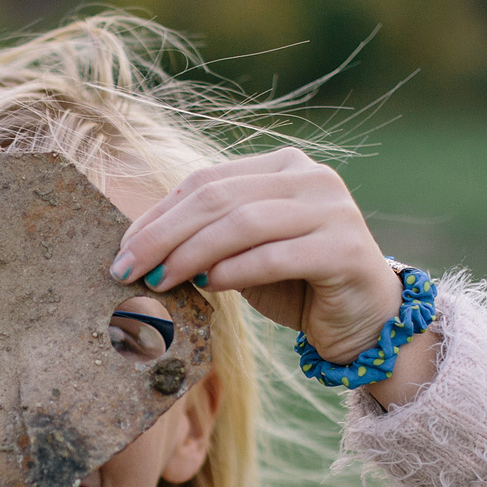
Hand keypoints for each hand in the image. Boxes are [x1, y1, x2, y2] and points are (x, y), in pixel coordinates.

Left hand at [111, 148, 404, 365]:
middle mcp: (312, 177)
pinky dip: (235, 270)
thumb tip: (138, 246)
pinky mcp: (346, 249)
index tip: (121, 250)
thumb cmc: (297, 283)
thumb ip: (207, 238)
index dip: (158, 215)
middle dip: (163, 235)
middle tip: (126, 268)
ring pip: (245, 223)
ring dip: (192, 253)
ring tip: (161, 280)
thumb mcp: (244, 254)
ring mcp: (333, 210)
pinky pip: (277, 254)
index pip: (206, 181)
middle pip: (219, 198)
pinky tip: (207, 286)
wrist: (365, 321)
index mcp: (284, 166)